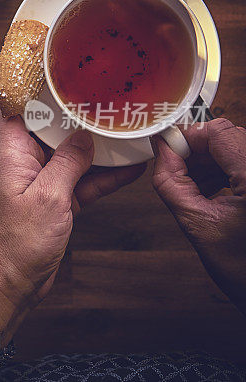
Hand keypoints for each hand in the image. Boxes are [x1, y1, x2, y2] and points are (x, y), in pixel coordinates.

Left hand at [0, 110, 145, 346]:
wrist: (15, 281)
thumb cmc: (18, 242)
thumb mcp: (48, 196)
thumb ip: (67, 163)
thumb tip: (83, 135)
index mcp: (13, 155)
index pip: (14, 110)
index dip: (29, 89)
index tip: (52, 69)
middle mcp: (26, 163)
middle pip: (50, 128)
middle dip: (73, 113)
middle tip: (103, 94)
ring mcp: (43, 181)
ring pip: (72, 154)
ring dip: (96, 144)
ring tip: (124, 125)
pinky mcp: (58, 200)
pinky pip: (84, 180)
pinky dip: (105, 174)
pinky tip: (131, 165)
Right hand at [152, 118, 245, 312]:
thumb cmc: (243, 269)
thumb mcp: (195, 222)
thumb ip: (171, 181)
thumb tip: (162, 151)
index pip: (219, 132)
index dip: (190, 137)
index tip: (171, 150)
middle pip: (228, 137)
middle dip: (199, 151)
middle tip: (180, 171)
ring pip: (236, 148)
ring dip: (212, 161)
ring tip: (196, 186)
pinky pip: (243, 163)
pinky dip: (226, 170)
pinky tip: (213, 190)